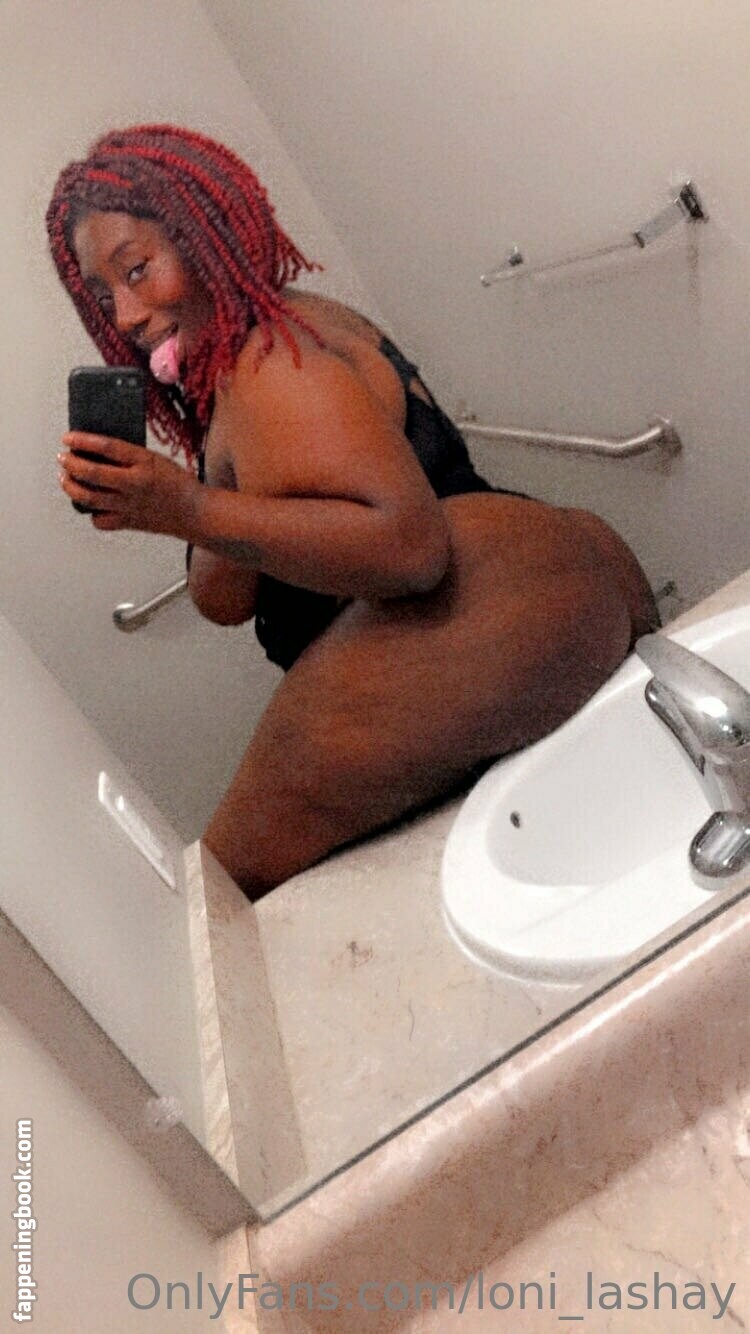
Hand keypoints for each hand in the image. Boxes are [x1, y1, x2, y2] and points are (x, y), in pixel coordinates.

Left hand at [58, 433, 200, 537]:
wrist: (196, 514)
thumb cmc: (178, 484)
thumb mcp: (156, 460)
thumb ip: (130, 456)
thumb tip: (98, 451)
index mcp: (144, 463)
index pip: (107, 447)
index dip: (83, 441)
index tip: (68, 438)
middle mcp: (135, 485)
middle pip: (92, 473)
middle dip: (71, 464)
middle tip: (63, 458)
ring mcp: (130, 506)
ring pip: (89, 498)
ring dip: (71, 487)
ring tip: (66, 479)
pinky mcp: (128, 522)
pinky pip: (100, 521)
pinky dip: (91, 513)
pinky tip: (91, 505)